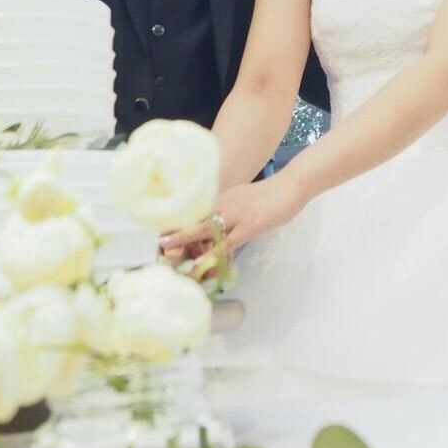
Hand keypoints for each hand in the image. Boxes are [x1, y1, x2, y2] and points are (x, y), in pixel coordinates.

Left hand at [160, 175, 305, 259]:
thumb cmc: (270, 194)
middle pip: (194, 219)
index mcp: (222, 197)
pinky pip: (227, 243)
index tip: (161, 233)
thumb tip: (221, 226)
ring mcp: (236, 215)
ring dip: (185, 242)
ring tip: (168, 255)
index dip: (178, 223)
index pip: (195, 211)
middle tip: (156, 244)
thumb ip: (230, 210)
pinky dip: (212, 253)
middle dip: (174, 232)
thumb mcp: (244, 199)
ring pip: (205, 230)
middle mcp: (224, 204)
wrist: (291, 186)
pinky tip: (201, 262)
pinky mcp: (249, 226)